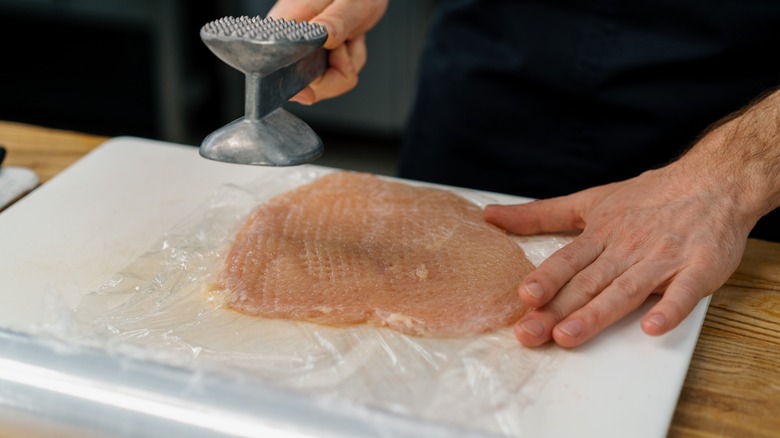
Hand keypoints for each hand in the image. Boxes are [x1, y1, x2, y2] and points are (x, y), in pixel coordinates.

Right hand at [267, 0, 388, 103]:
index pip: (275, 66)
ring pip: (327, 82)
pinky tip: (350, 39)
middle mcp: (293, 41)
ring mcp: (306, 50)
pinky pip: (338, 75)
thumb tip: (322, 37)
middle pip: (308, 83)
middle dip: (337, 73)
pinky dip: (352, 60)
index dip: (291, 87)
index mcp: (288, 24)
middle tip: (345, 45)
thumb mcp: (348, 2)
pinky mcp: (318, 55)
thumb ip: (335, 21)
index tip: (308, 95)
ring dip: (348, 63)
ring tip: (349, 36)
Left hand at [483, 143, 768, 346]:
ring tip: (569, 336)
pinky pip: (684, 292)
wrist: (714, 181)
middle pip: (587, 283)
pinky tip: (653, 327)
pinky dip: (670, 308)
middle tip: (530, 333)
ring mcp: (662, 260)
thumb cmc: (648, 197)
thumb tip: (490, 216)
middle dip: (557, 309)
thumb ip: (539, 214)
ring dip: (597, 314)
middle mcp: (627, 249)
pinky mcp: (698, 268)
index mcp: (601, 235)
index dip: (546, 279)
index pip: (567, 261)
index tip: (523, 297)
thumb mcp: (589, 200)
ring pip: (625, 291)